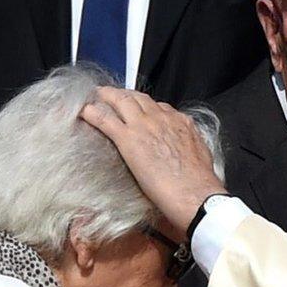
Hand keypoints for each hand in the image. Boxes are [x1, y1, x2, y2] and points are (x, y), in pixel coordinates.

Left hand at [80, 87, 225, 235]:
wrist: (193, 192)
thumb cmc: (200, 182)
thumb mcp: (202, 156)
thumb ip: (190, 148)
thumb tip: (187, 153)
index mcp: (181, 123)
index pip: (160, 107)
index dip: (147, 106)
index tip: (140, 110)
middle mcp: (162, 118)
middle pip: (139, 98)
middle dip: (125, 94)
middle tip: (113, 95)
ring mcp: (144, 126)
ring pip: (121, 101)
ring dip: (107, 96)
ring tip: (97, 96)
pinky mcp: (128, 138)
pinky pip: (105, 119)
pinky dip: (93, 113)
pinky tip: (84, 112)